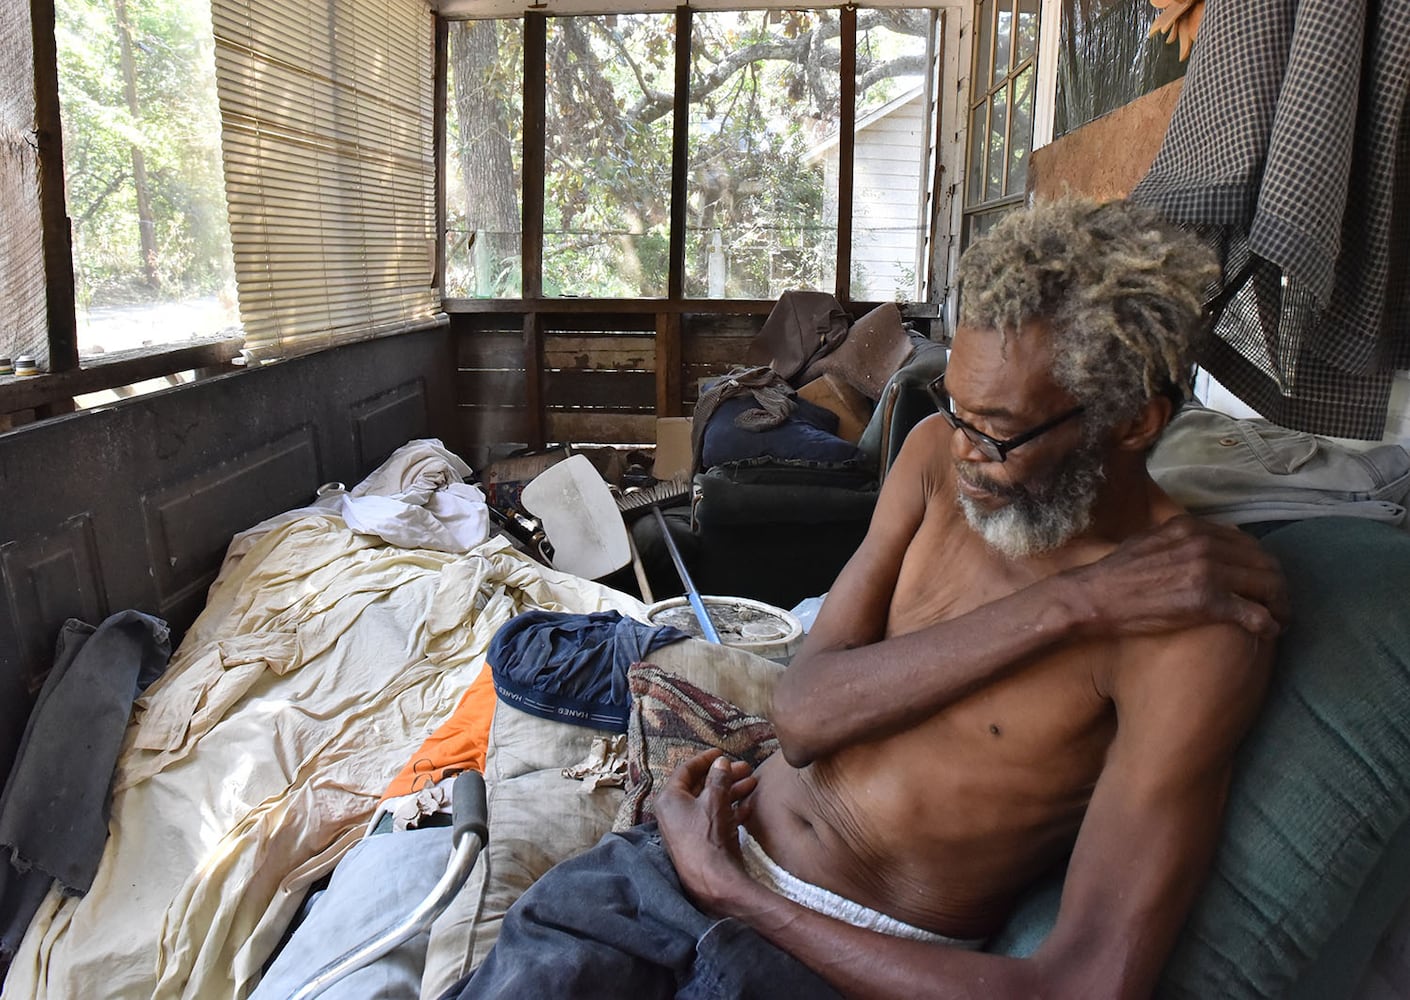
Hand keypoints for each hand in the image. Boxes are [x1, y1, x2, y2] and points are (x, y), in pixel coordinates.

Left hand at [655, 748, 757, 912]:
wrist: (712, 880)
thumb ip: (718, 778)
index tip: (721, 753)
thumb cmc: (707, 836)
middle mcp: (674, 812)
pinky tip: (747, 805)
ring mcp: (686, 828)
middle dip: (724, 776)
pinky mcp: (699, 842)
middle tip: (744, 768)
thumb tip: (721, 763)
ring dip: (731, 791)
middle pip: (700, 786)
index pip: (686, 770)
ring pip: (710, 802)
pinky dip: (730, 810)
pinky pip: (714, 819)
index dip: (705, 759)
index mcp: (670, 798)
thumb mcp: (714, 800)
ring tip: (751, 783)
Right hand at [1064, 515, 1288, 638]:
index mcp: (1193, 528)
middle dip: (1278, 585)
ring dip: (1280, 605)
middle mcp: (1205, 544)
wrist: (1094, 597)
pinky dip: (1269, 624)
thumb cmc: (1115, 574)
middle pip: (1264, 562)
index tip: (1263, 580)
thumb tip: (1198, 540)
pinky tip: (1270, 632)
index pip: (1247, 542)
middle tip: (1279, 603)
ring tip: (1279, 619)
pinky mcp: (1207, 603)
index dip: (1262, 563)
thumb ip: (1178, 537)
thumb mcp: (1149, 539)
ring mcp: (1208, 572)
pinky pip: (1255, 614)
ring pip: (1268, 586)